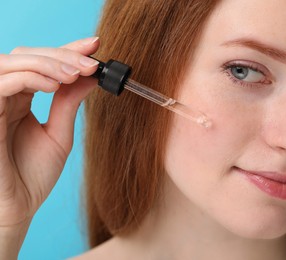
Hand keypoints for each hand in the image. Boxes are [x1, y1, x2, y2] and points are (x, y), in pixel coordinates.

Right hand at [0, 37, 99, 229]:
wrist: (18, 208)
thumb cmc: (33, 175)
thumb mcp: (59, 134)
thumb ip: (69, 103)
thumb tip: (90, 75)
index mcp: (22, 98)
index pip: (42, 63)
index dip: (68, 49)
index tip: (96, 45)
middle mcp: (6, 96)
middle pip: (27, 55)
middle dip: (62, 55)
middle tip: (90, 64)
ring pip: (13, 62)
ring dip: (48, 63)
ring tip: (75, 74)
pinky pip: (3, 83)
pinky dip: (30, 78)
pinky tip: (55, 86)